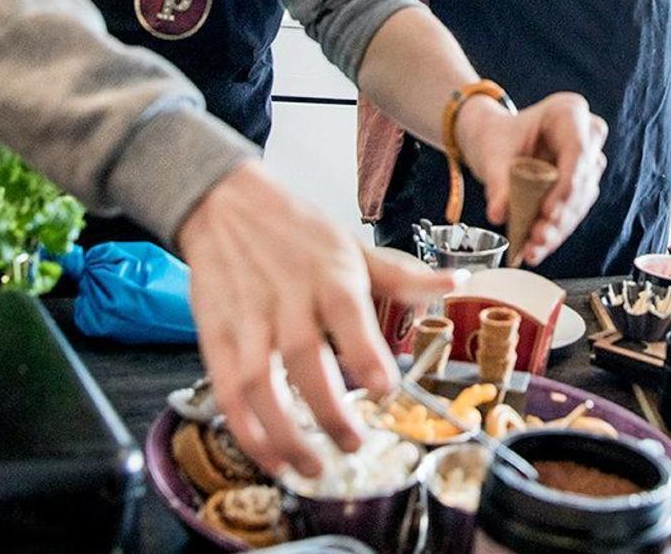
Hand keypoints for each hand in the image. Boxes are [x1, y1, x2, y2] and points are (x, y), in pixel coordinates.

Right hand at [176, 163, 458, 476]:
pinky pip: (226, 391)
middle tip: (353, 444)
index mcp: (329, 274)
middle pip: (305, 358)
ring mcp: (247, 320)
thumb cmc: (295, 228)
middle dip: (329, 409)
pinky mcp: (215, 337)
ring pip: (260, 384)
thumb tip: (455, 281)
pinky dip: (246, 430)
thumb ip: (401, 275)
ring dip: (284, 433)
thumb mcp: (351, 245)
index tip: (384, 390)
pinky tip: (270, 458)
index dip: (366, 355)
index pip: (349, 316)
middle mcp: (287, 298)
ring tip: (313, 467)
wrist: (224, 203)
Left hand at [455, 90, 607, 265]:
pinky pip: (572, 211)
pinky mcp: (580, 186)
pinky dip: (554, 232)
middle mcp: (585, 135)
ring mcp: (585, 162)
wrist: (493, 140)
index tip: (548, 211)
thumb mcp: (492, 154)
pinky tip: (537, 249)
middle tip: (539, 235)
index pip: (578, 150)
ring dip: (559, 228)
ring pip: (581, 200)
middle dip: (562, 213)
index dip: (567, 184)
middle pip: (582, 179)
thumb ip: (497, 182)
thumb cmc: (495, 136)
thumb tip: (498, 213)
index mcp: (567, 112)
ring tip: (535, 247)